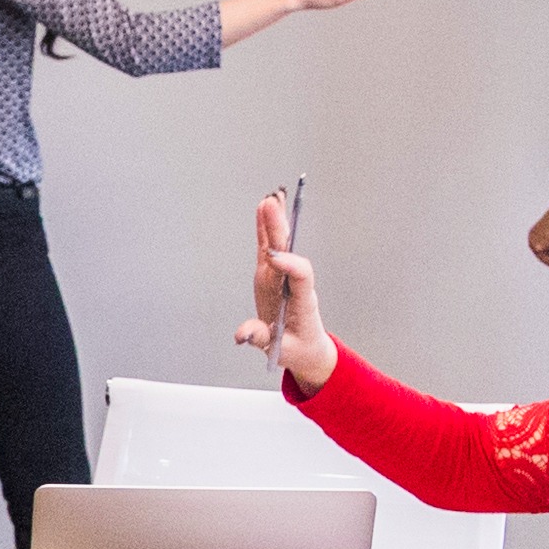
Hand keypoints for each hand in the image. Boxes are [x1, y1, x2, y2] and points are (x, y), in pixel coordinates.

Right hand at [230, 186, 339, 388]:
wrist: (305, 348)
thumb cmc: (296, 348)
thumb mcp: (282, 350)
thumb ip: (262, 338)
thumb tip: (242, 334)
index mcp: (302, 302)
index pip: (300, 277)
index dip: (289, 264)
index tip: (273, 257)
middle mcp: (292, 285)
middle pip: (288, 252)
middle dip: (279, 229)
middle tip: (273, 205)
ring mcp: (281, 278)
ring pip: (279, 245)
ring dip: (275, 222)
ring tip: (272, 198)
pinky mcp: (271, 276)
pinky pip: (268, 249)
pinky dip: (264, 229)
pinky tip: (264, 207)